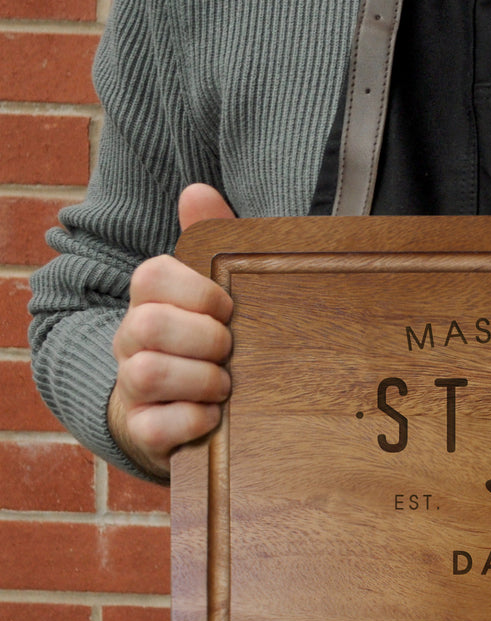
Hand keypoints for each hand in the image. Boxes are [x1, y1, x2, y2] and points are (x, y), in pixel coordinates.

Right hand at [108, 184, 235, 477]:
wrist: (175, 409)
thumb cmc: (203, 343)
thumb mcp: (211, 293)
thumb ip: (209, 240)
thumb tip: (198, 189)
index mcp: (149, 301)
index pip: (153, 276)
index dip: (198, 291)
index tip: (229, 309)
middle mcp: (130, 340)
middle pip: (149, 325)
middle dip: (204, 338)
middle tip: (230, 350)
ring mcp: (130, 386)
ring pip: (149, 374)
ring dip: (201, 381)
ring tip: (224, 385)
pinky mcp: (141, 430)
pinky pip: (156, 426)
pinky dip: (193, 421)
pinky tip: (214, 416)